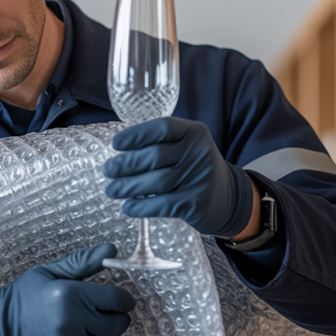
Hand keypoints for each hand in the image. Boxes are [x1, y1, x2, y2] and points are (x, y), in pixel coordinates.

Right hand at [0, 244, 134, 335]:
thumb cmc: (21, 300)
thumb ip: (82, 262)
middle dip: (113, 317)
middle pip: (117, 324)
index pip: (117, 299)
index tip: (121, 300)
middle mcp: (71, 322)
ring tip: (75, 326)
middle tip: (97, 313)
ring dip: (97, 335)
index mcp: (69, 294)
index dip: (124, 299)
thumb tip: (111, 250)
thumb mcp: (48, 273)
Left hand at [103, 117, 254, 237]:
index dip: (136, 135)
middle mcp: (200, 151)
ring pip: (156, 181)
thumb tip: (119, 153)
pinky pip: (162, 204)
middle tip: (107, 171)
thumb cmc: (194, 169)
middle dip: (126, 164)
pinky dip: (140, 206)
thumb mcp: (186, 148)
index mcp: (195, 132)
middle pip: (155, 156)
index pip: (162, 127)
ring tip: (111, 190)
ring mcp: (200, 177)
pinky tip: (127, 208)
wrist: (227, 198)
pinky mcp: (197, 202)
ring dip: (128, 187)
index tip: (115, 144)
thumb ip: (160, 145)